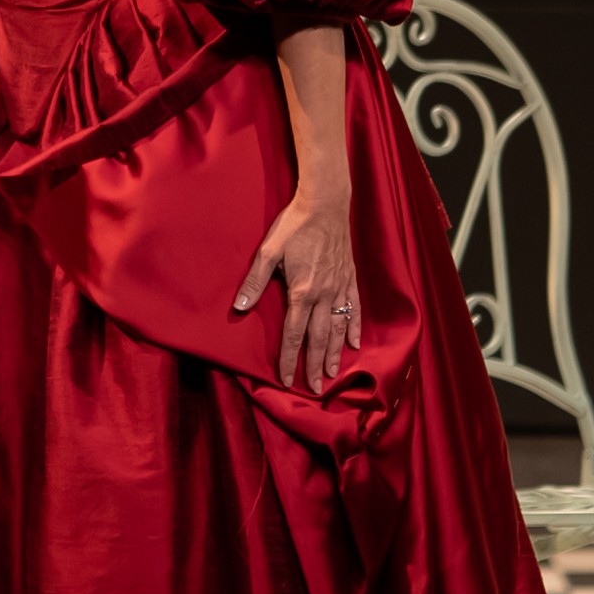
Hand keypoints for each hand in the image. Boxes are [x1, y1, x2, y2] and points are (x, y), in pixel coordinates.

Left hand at [234, 185, 363, 390]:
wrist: (325, 204)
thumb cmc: (294, 226)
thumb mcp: (268, 251)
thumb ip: (255, 282)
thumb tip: (239, 308)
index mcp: (302, 291)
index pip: (295, 335)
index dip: (290, 359)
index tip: (287, 380)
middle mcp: (324, 294)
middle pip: (319, 338)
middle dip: (314, 365)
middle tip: (315, 389)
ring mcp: (340, 287)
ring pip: (339, 328)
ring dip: (335, 353)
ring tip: (332, 374)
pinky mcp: (350, 278)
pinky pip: (355, 308)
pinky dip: (355, 327)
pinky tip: (355, 343)